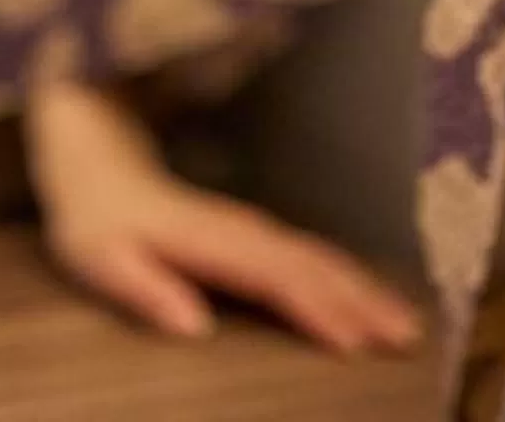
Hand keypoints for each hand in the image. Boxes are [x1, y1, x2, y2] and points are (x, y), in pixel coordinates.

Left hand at [28, 80, 421, 354]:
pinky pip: (315, 256)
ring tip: (406, 324)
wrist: (100, 163)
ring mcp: (257, 230)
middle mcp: (244, 232)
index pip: (273, 277)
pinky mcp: (262, 236)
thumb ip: (145, 289)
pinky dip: (351, 277)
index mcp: (209, 241)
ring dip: (366, 289)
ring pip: (322, 259)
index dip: (314, 307)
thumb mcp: (101, 258)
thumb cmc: (98, 222)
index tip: (353, 341)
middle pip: (313, 266)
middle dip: (362, 301)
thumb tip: (191, 326)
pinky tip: (374, 298)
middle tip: (406, 338)